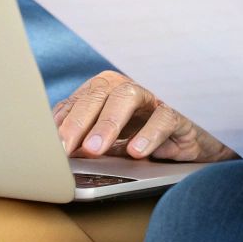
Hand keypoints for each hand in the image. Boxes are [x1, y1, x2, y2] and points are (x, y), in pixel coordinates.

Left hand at [53, 70, 236, 162]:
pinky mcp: (180, 113)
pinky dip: (149, 134)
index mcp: (106, 91)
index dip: (62, 122)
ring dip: (108, 123)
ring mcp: (154, 97)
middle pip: (99, 94)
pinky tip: (136, 152)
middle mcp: (128, 88)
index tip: (47, 147)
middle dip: (78, 121)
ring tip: (94, 149)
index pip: (79, 101)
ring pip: (128, 97)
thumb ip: (88, 140)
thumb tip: (56, 153)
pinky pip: (164, 118)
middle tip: (64, 147)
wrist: (195, 144)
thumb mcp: (114, 143)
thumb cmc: (146, 139)